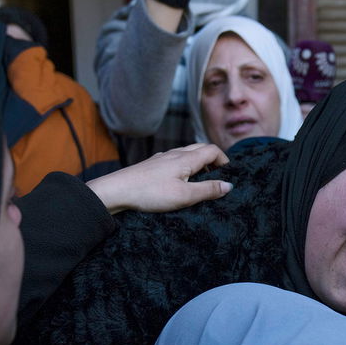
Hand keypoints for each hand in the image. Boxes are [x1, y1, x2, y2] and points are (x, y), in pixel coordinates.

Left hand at [86, 143, 231, 213]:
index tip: (228, 175)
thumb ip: (208, 190)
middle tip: (217, 177)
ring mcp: (162, 158)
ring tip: (200, 180)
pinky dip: (184, 166)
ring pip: (186, 153)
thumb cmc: (150, 193)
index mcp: (186, 158)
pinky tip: (179, 180)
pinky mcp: (152, 165)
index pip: (213, 150)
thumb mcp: (184, 196)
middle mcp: (175, 154)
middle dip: (213, 159)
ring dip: (198, 162)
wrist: (116, 190)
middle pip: (200, 148)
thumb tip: (229, 185)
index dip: (224, 160)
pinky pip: (174, 160)